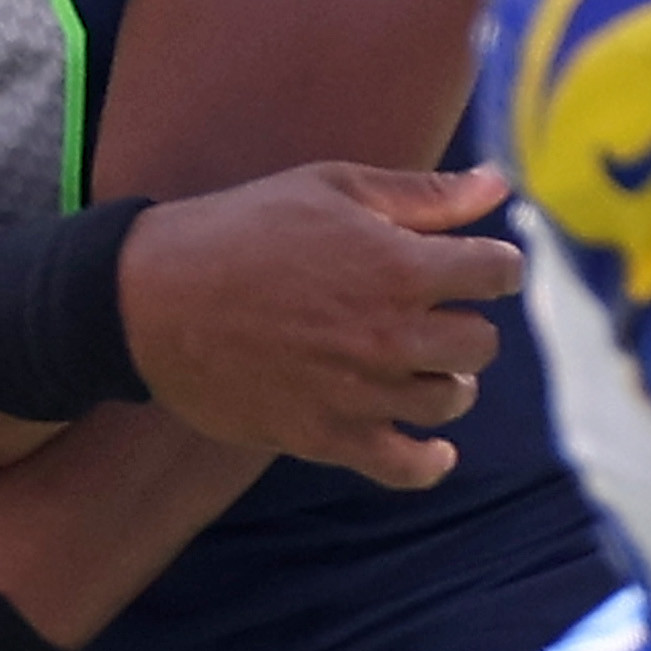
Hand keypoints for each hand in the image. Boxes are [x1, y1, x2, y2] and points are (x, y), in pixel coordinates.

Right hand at [117, 164, 525, 486]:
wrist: (152, 300)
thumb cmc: (241, 230)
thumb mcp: (330, 188)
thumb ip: (423, 194)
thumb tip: (496, 185)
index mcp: (400, 266)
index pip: (498, 273)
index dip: (493, 265)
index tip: (475, 266)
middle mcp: (392, 336)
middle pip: (481, 343)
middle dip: (466, 322)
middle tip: (434, 314)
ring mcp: (361, 392)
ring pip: (451, 400)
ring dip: (446, 380)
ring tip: (417, 364)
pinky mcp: (326, 436)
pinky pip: (405, 466)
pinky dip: (429, 461)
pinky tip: (433, 448)